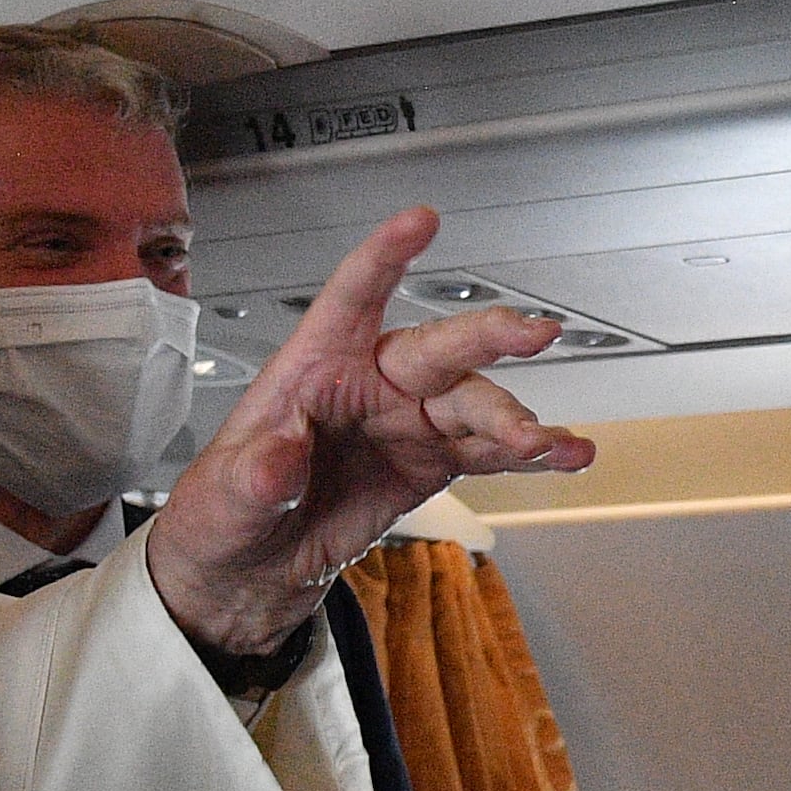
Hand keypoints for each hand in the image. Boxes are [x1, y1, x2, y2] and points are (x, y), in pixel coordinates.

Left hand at [143, 210, 589, 655]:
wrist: (252, 568)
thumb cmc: (225, 510)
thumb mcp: (224, 496)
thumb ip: (255, 474)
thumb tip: (279, 457)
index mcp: (314, 367)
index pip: (351, 298)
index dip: (386, 257)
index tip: (421, 222)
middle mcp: (370, 383)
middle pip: (435, 346)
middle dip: (488, 336)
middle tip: (532, 333)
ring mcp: (407, 421)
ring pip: (473, 402)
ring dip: (513, 420)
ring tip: (546, 444)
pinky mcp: (431, 462)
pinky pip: (488, 450)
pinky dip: (530, 454)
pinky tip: (566, 455)